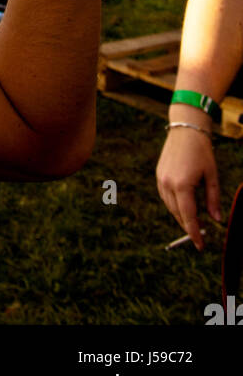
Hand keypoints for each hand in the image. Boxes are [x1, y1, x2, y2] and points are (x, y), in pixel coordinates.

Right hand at [156, 122, 221, 250]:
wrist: (185, 129)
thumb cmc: (202, 152)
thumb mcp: (212, 176)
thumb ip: (213, 199)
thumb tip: (217, 220)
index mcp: (182, 185)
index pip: (189, 216)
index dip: (195, 233)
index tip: (201, 246)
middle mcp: (168, 184)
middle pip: (178, 214)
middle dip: (189, 226)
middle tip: (201, 236)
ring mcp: (161, 179)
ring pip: (170, 207)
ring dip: (181, 217)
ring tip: (194, 223)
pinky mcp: (159, 175)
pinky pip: (166, 197)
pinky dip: (175, 205)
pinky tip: (184, 207)